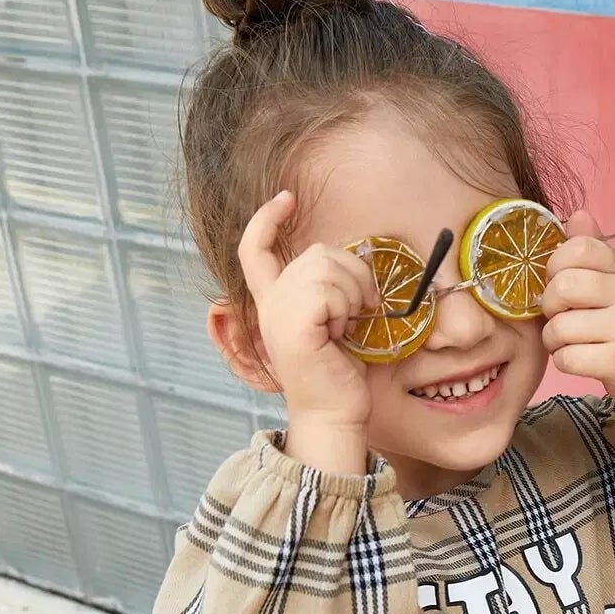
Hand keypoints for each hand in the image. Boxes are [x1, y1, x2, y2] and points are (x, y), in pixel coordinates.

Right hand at [237, 190, 381, 431]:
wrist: (334, 415)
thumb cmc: (340, 375)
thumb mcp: (334, 323)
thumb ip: (331, 290)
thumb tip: (353, 263)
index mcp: (274, 303)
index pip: (253, 249)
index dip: (266, 218)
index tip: (287, 198)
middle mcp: (269, 305)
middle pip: (313, 252)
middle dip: (352, 274)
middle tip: (361, 310)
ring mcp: (277, 314)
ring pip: (324, 266)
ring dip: (352, 292)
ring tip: (350, 324)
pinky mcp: (293, 326)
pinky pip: (328, 290)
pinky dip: (346, 308)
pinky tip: (343, 333)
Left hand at [541, 210, 614, 424]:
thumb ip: (594, 250)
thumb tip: (576, 215)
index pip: (579, 248)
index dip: (556, 265)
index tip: (559, 281)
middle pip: (564, 286)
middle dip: (550, 305)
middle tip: (560, 314)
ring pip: (559, 326)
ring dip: (553, 338)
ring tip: (568, 340)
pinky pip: (567, 357)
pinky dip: (563, 360)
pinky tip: (577, 358)